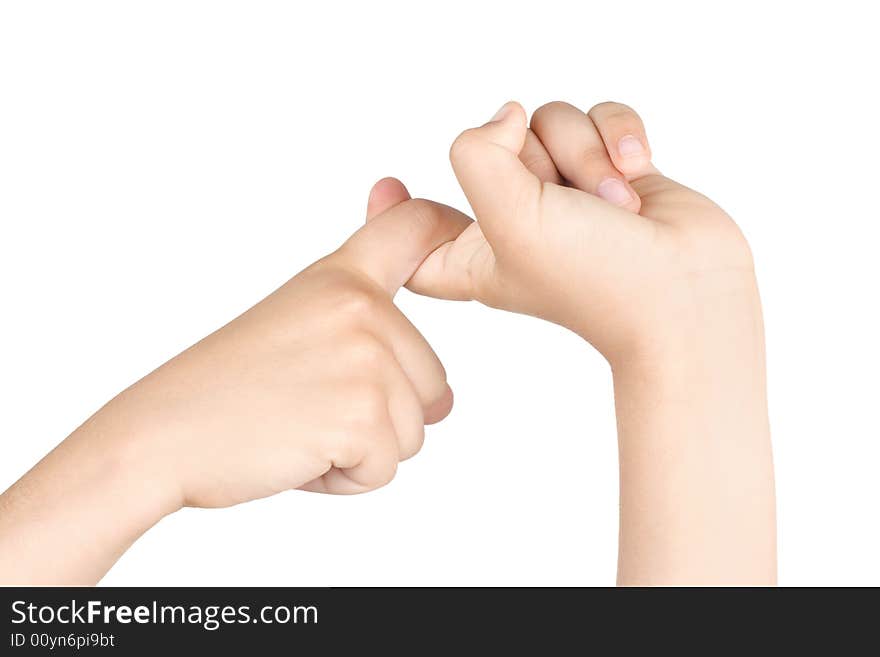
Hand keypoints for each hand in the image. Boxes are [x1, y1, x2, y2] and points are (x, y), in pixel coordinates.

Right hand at [0, 196, 470, 582]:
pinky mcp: (362, 416)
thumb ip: (372, 347)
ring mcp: (367, 360)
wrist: (162, 432)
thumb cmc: (223, 389)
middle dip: (381, 416)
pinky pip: (386, 469)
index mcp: (340, 279)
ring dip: (361, 449)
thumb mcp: (295, 329)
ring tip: (298, 426)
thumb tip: (449, 400)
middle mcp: (362, 309)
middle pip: (432, 382)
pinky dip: (345, 479)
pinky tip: (298, 454)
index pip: (411, 228)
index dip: (445, 226)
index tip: (455, 225)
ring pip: (413, 431)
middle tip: (307, 405)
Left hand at [407, 100, 757, 365]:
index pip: (418, 231)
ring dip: (588, 153)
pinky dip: (620, 136)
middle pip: (495, 143)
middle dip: (540, 157)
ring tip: (618, 206)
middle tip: (573, 203)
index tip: (387, 188)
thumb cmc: (598, 280)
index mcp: (474, 254)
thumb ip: (478, 154)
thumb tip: (507, 116)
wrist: (688, 293)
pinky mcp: (612, 173)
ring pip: (552, 121)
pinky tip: (640, 169)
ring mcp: (566, 195)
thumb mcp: (509, 221)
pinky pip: (599, 118)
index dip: (396, 212)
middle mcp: (516, 221)